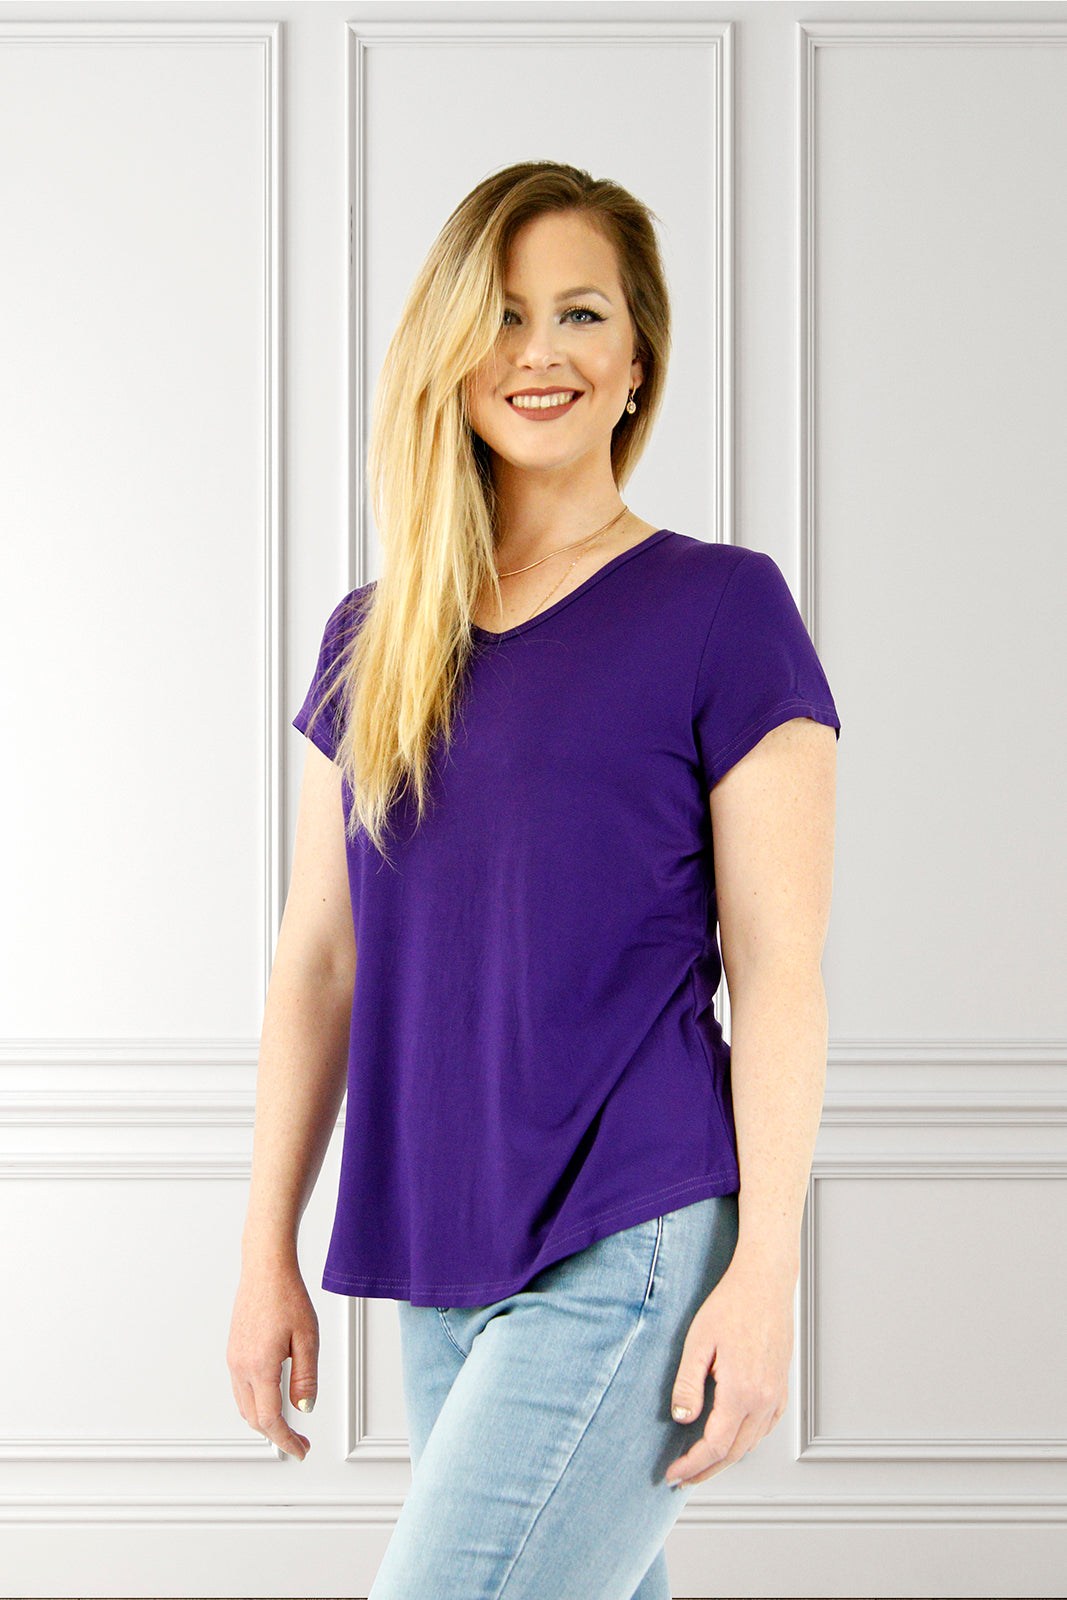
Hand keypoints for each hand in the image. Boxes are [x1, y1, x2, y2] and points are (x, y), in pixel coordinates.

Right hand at [227, 1255, 318, 1459]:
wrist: (265, 1269)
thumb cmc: (288, 1297)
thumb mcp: (308, 1338)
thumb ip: (305, 1377)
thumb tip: (304, 1408)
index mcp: (260, 1366)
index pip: (270, 1419)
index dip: (286, 1440)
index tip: (301, 1451)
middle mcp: (241, 1366)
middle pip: (254, 1418)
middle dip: (277, 1435)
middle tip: (300, 1441)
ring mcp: (234, 1359)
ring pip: (244, 1405)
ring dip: (264, 1421)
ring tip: (288, 1425)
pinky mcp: (233, 1351)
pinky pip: (240, 1389)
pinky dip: (255, 1403)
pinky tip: (271, 1400)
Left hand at [665, 1255, 792, 1485]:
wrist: (765, 1282)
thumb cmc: (731, 1304)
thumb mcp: (698, 1341)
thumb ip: (688, 1384)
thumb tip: (682, 1418)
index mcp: (742, 1391)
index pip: (715, 1445)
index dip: (692, 1465)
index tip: (673, 1474)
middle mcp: (764, 1399)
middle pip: (734, 1452)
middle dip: (706, 1470)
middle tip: (683, 1478)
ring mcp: (777, 1394)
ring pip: (751, 1443)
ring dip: (726, 1458)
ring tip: (702, 1462)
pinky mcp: (782, 1386)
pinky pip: (765, 1427)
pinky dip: (746, 1440)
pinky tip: (731, 1437)